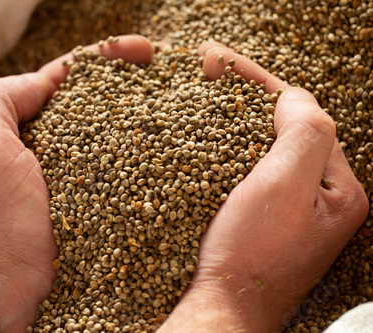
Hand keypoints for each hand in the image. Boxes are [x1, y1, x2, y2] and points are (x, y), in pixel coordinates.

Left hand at [0, 35, 153, 332]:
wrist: (16, 277)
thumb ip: (1, 99)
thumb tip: (50, 78)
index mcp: (35, 124)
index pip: (75, 77)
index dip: (108, 58)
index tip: (146, 50)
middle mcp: (63, 142)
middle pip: (103, 98)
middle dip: (136, 77)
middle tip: (171, 67)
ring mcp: (88, 169)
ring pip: (121, 128)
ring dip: (149, 109)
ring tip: (181, 95)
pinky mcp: (108, 195)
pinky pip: (132, 165)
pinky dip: (153, 149)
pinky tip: (178, 138)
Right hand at [158, 43, 368, 331]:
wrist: (224, 307)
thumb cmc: (251, 255)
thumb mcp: (283, 188)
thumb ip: (303, 133)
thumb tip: (293, 98)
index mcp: (339, 188)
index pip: (304, 116)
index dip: (264, 85)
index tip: (225, 64)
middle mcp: (323, 197)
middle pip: (288, 129)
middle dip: (250, 99)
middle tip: (215, 75)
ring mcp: (296, 210)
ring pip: (270, 147)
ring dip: (239, 120)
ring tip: (209, 99)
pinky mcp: (269, 221)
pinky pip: (256, 170)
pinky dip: (234, 148)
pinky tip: (212, 141)